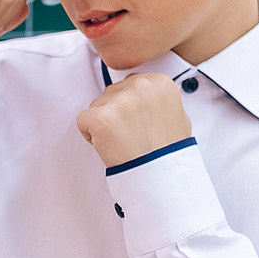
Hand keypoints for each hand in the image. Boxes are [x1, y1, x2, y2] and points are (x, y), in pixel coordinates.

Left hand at [76, 74, 192, 169]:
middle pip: (110, 93)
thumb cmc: (167, 149)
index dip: (128, 107)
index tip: (137, 123)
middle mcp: (140, 86)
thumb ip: (156, 98)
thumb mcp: (176, 114)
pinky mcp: (101, 118)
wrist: (160, 175)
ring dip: (103, 124)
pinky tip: (109, 146)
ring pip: (96, 106)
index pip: (128, 85)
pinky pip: (82, 120)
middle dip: (114, 113)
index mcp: (158, 82)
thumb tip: (143, 95)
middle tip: (129, 134)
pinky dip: (90, 135)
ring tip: (122, 141)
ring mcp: (119, 101)